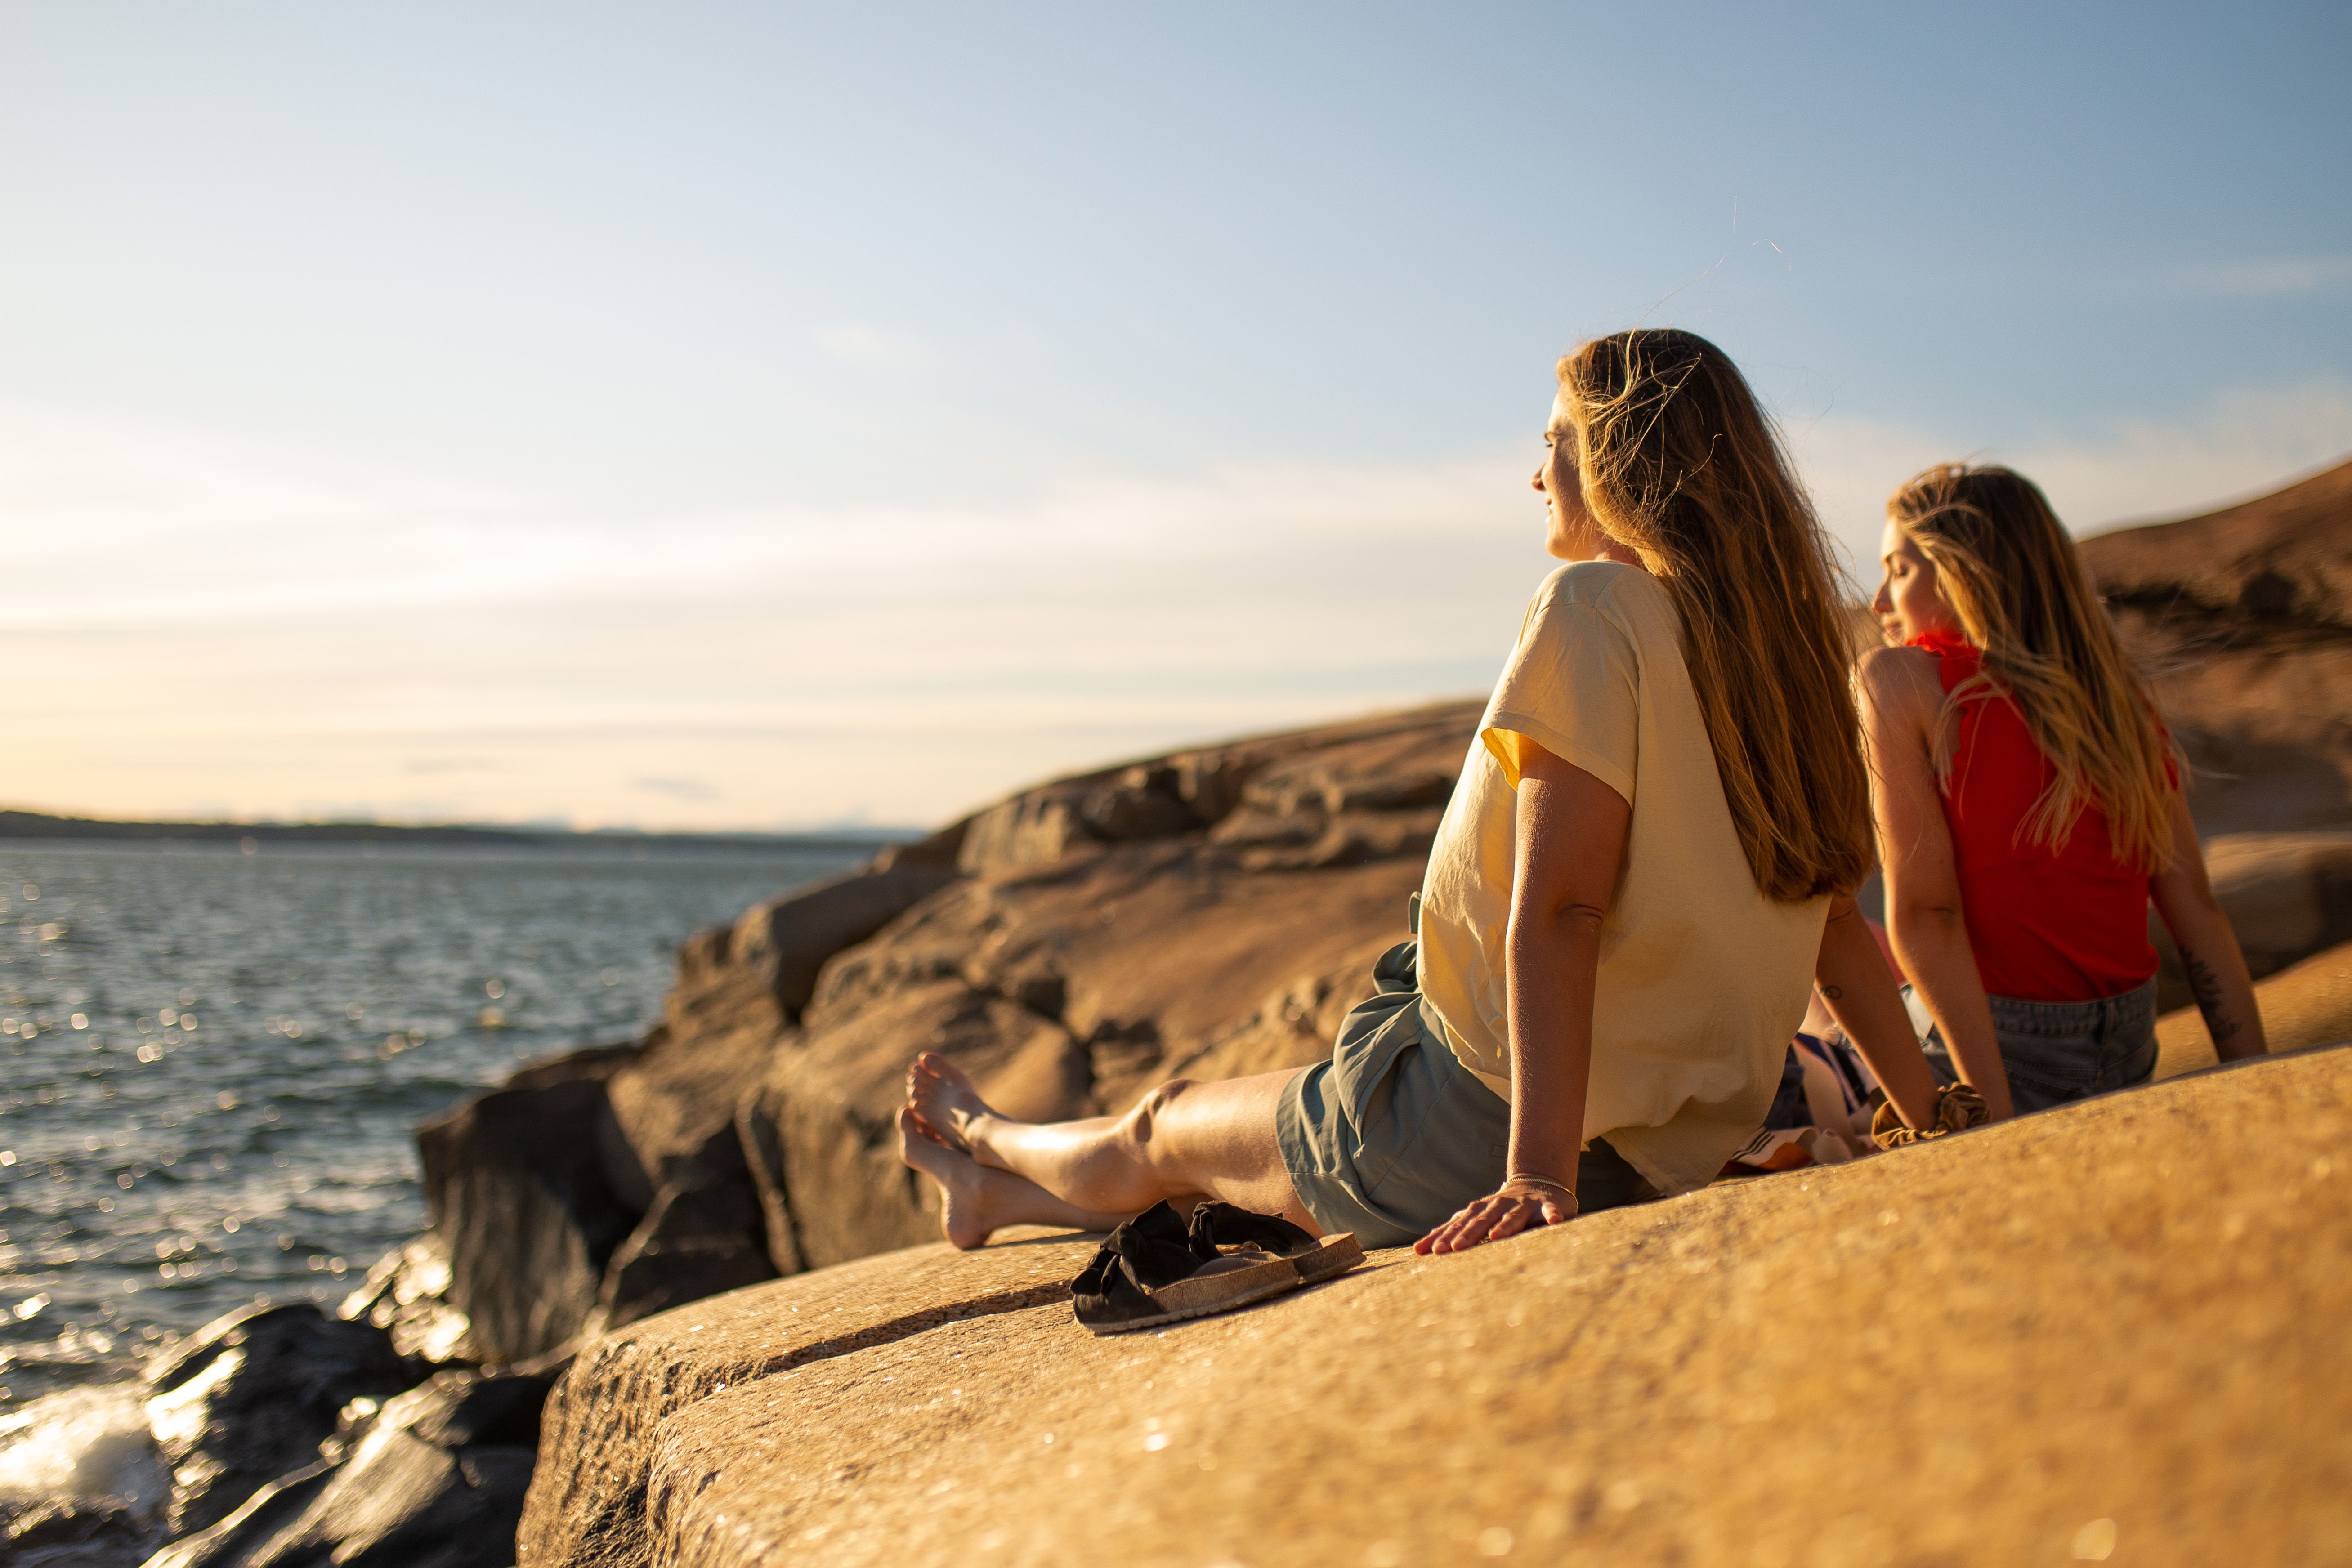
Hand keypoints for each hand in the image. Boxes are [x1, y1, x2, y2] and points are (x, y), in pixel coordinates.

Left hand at [1413, 1179, 1576, 1254]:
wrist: (1537, 1183)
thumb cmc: (1499, 1210)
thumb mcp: (1476, 1219)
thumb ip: (1451, 1232)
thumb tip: (1416, 1250)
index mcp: (1480, 1211)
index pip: (1459, 1224)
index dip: (1445, 1236)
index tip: (1430, 1251)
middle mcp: (1499, 1206)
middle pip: (1481, 1221)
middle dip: (1468, 1234)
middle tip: (1453, 1249)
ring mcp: (1523, 1205)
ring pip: (1513, 1217)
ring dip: (1505, 1226)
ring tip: (1496, 1237)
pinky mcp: (1547, 1206)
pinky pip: (1550, 1211)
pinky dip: (1552, 1215)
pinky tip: (1554, 1222)